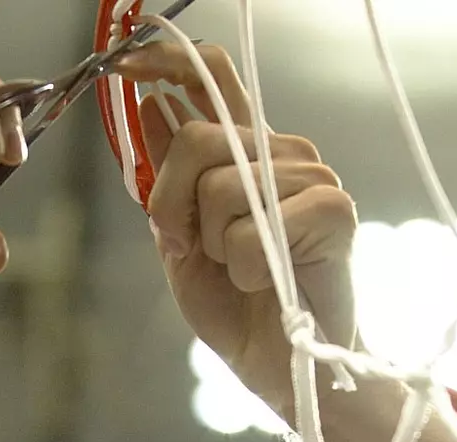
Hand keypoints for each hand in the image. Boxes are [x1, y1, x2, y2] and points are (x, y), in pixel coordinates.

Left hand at [114, 43, 356, 415]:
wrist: (280, 364)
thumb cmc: (238, 306)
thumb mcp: (182, 238)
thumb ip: (168, 178)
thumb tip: (151, 108)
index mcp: (245, 151)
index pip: (211, 77)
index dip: (164, 61)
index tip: (123, 66)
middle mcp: (281, 152)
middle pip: (196, 138)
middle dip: (171, 204)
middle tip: (190, 248)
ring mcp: (313, 176)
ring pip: (220, 187)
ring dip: (214, 244)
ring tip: (240, 269)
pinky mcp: (333, 210)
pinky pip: (252, 230)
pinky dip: (244, 268)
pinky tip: (266, 282)